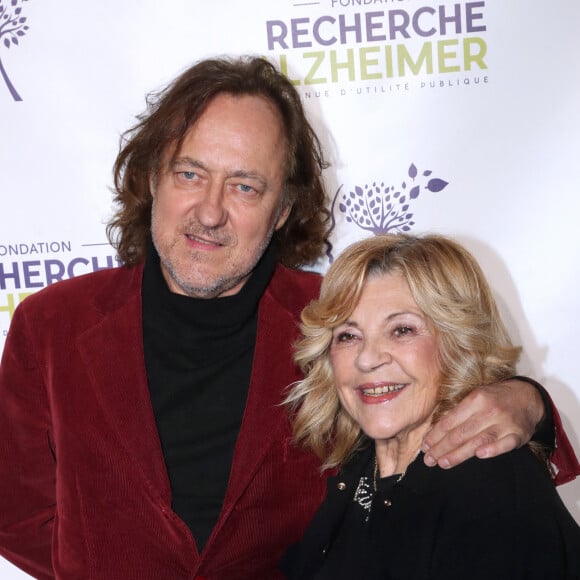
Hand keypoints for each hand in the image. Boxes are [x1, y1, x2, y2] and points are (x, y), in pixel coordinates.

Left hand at [421, 379, 544, 467]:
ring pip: (478, 441)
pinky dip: (492, 449)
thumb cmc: (494, 398)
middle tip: (429, 460)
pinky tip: (480, 456)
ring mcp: (504, 423)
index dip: (436, 435)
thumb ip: (458, 412)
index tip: (425, 446)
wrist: (527, 397)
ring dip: (459, 454)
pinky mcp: (519, 434)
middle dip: (442, 448)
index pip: (450, 421)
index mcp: (475, 399)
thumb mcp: (475, 397)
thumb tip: (436, 430)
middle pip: (461, 433)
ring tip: (443, 463)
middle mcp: (489, 411)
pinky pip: (504, 444)